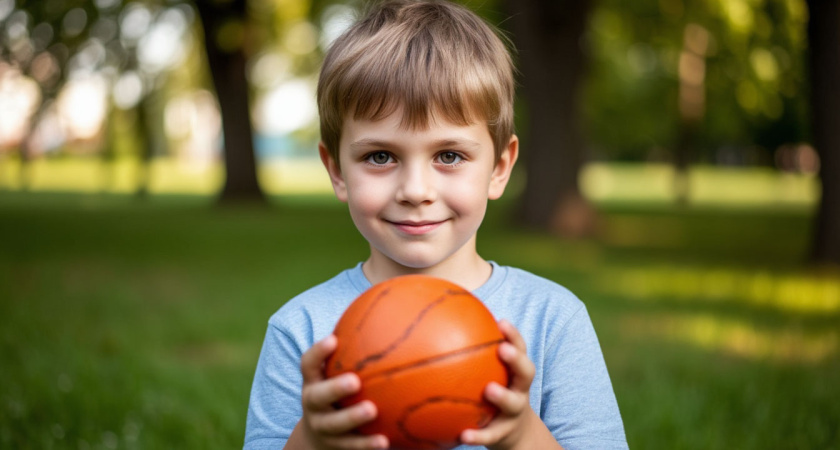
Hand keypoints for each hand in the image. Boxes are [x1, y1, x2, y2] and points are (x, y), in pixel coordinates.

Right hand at [293, 334, 388, 449]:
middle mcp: (313, 404)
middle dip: (335, 388)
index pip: (308, 364)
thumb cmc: (338, 393)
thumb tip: (396, 322)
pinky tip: (385, 441)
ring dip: (352, 418)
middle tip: (354, 381)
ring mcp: (323, 427)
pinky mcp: (336, 446)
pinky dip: (367, 444)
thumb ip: (355, 353)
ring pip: (334, 425)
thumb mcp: (337, 373)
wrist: (320, 436)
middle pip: (317, 397)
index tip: (333, 340)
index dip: (318, 352)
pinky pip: (351, 446)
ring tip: (372, 410)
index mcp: (313, 382)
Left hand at [460, 320, 558, 449]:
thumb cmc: (496, 392)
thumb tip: (437, 329)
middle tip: (503, 349)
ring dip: (503, 396)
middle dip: (516, 359)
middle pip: (526, 372)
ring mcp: (513, 412)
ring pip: (513, 403)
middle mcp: (519, 389)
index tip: (501, 322)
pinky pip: (491, 435)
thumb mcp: (492, 374)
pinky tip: (462, 436)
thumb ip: (474, 356)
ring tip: (489, 390)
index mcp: (515, 372)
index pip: (519, 348)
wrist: (515, 433)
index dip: (513, 335)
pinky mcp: (503, 433)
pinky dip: (478, 436)